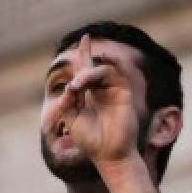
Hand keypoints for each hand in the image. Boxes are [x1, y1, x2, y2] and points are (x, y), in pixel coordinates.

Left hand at [45, 34, 140, 167]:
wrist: (108, 154)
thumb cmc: (90, 141)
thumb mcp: (71, 119)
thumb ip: (68, 101)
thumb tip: (69, 86)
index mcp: (88, 97)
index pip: (84, 71)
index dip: (84, 54)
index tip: (84, 38)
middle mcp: (101, 91)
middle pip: (93, 65)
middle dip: (85, 56)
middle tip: (78, 71)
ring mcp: (113, 91)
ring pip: (100, 70)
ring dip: (87, 75)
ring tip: (78, 87)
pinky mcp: (123, 93)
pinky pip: (113, 74)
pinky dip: (101, 72)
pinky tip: (91, 74)